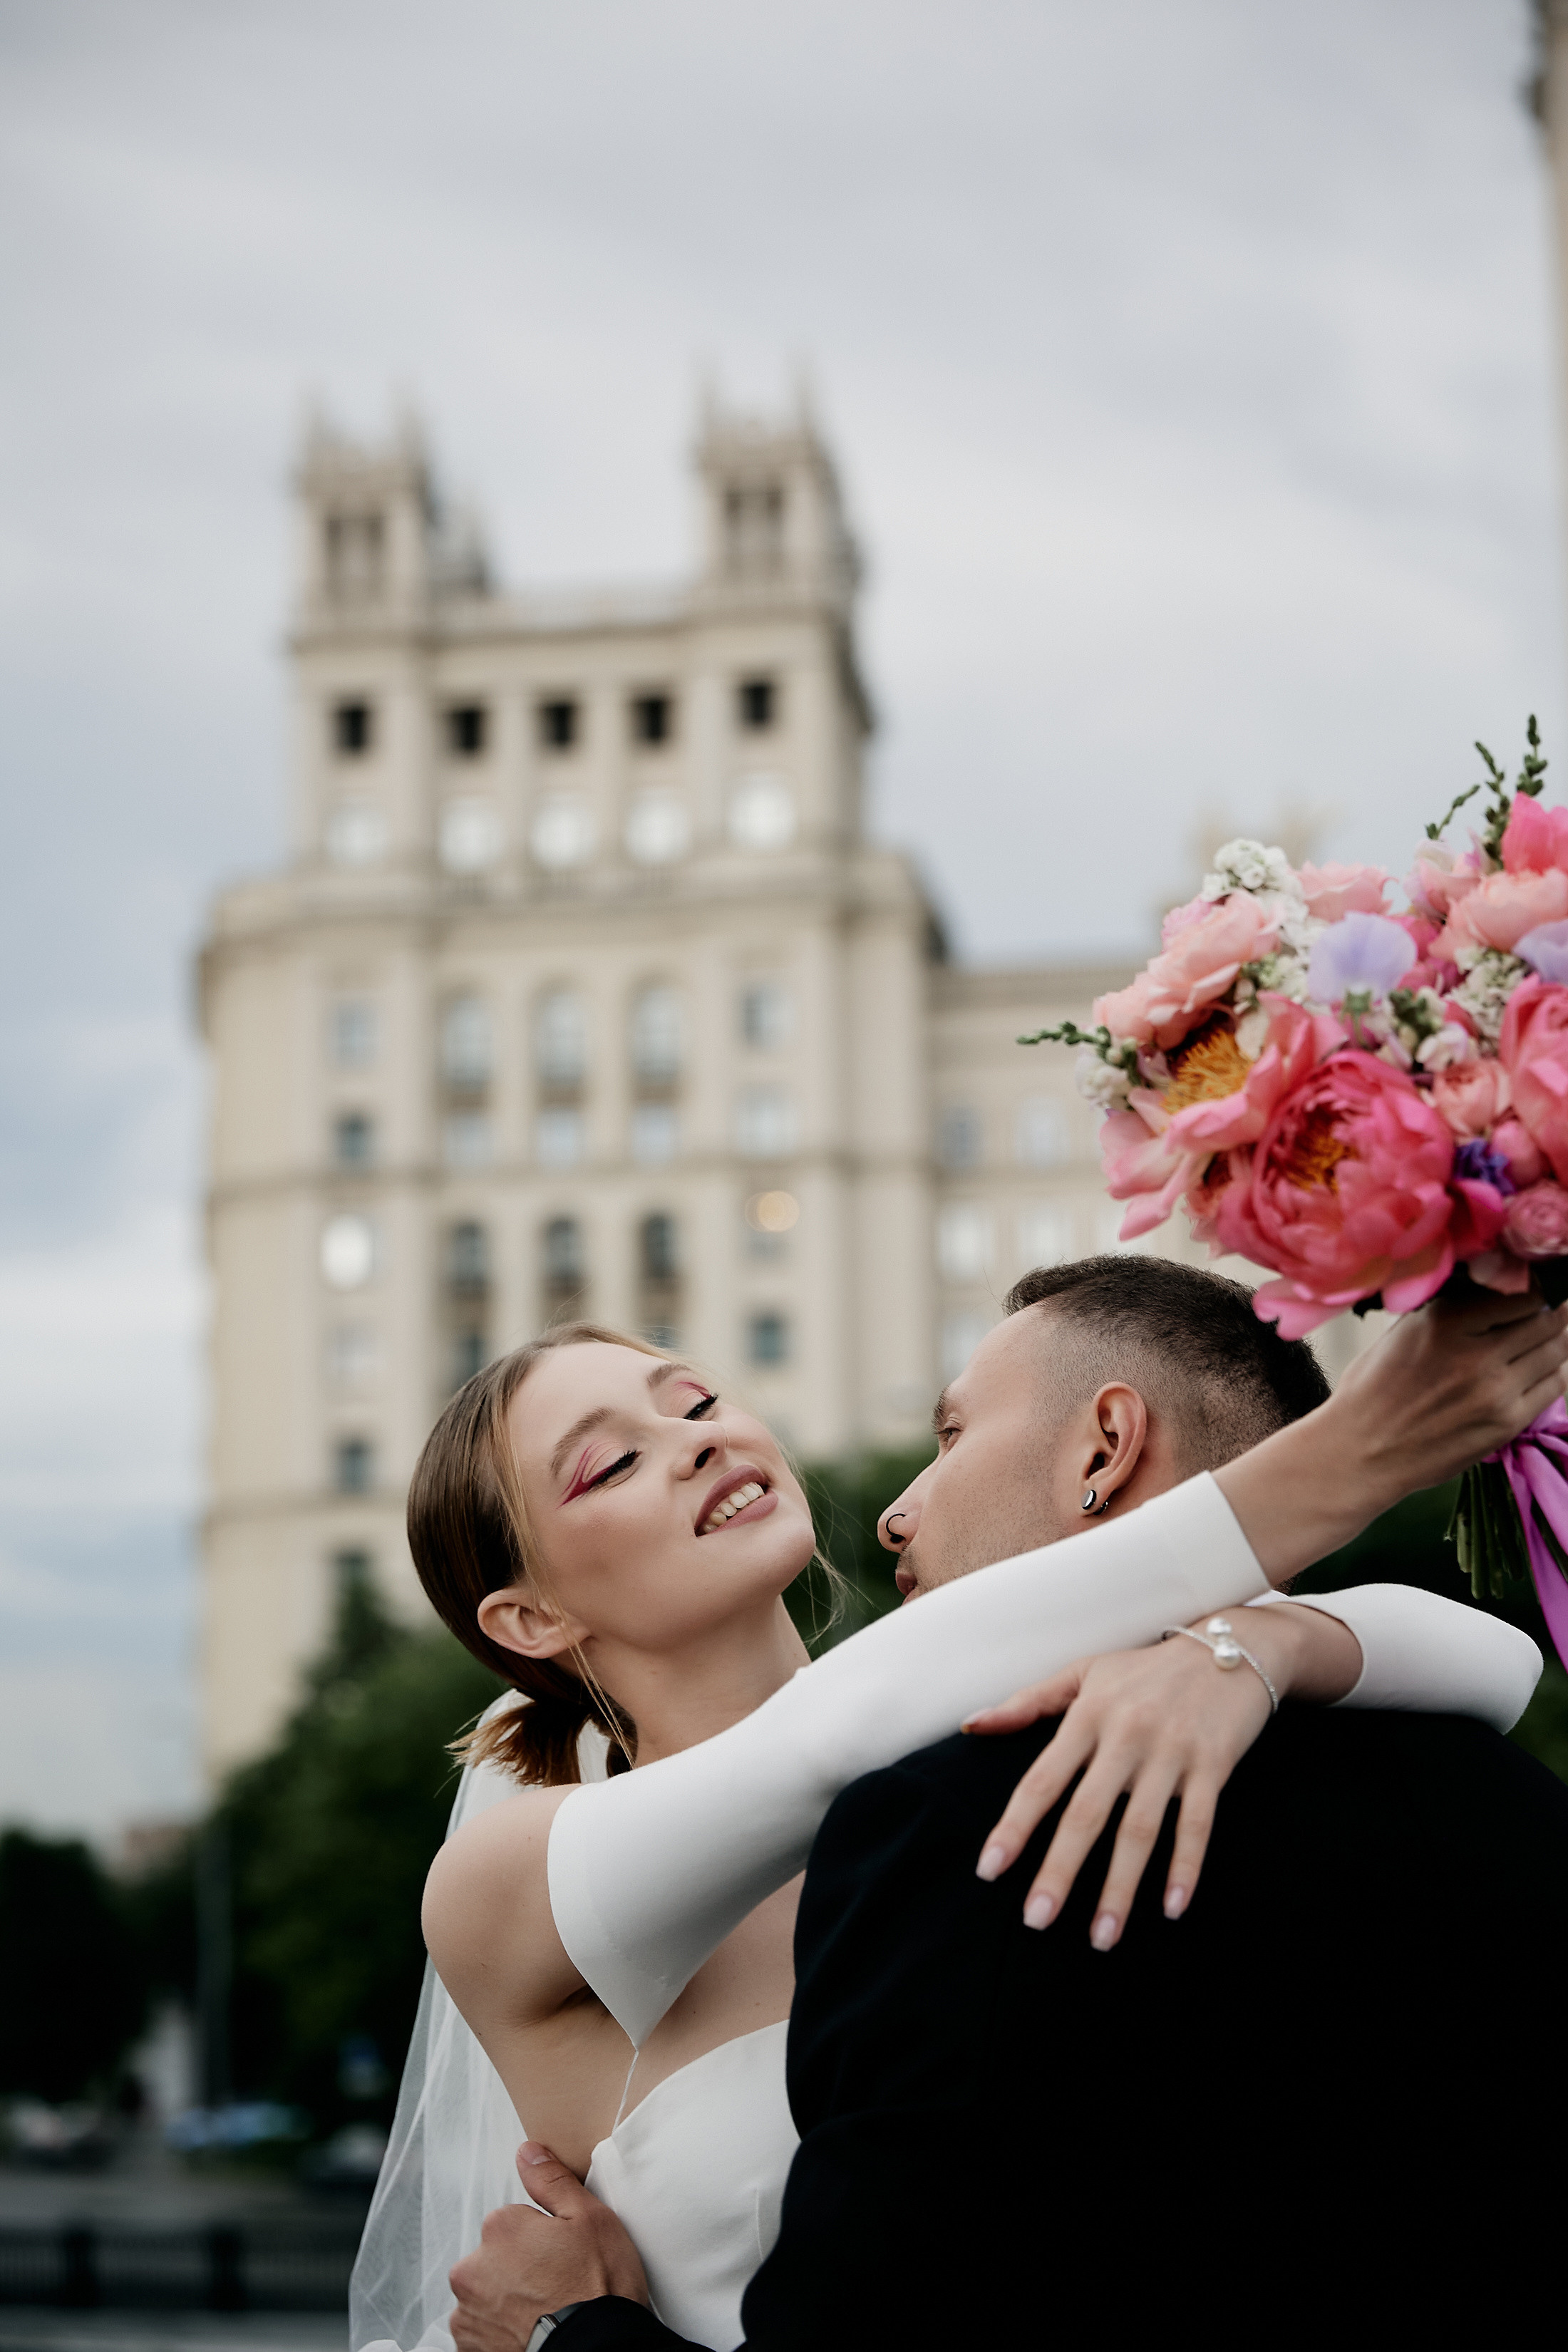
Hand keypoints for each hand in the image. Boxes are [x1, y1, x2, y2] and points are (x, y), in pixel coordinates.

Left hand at [448, 2143, 648, 2351]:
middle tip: (558, 2287)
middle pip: (497, 2258)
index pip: (515, 2222)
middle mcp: (473, 2270)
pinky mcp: (470, 2350)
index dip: (545, 2240)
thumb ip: (552, 2181)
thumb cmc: (596, 2291)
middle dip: (521, 2269)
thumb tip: (527, 2153)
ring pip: (489, 2296)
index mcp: (499, 2228)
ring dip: (509, 2303)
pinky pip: (483, 2331)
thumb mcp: (589, 2219)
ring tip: (547, 2314)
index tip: (564, 2257)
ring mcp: (468, 2314)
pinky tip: (532, 2334)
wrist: (595, 2351)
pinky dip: (502, 2333)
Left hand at [963, 1603, 1339, 1949]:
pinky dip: (1185, 1867)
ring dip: (1120, 1888)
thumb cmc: (1145, 1669)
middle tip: (1036, 1921)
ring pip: (1140, 1830)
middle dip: (1060, 1871)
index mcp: (1088, 1715)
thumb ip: (1027, 1702)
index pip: (1042, 1780)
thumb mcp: (1084, 1673)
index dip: (1014, 1827)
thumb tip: (970, 1724)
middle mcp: (1126, 1736)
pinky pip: (1198, 1825)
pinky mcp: (1213, 1766)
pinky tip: (1171, 1908)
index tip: (989, 1871)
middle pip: (1087, 1814)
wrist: (1230, 1648)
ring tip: (1101, 1938)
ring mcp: (1172, 1753)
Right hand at [1334, 1281, 1567, 1497]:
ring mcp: (1495, 1391)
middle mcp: (1475, 1353)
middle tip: (1553, 1311)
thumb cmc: (1371, 1392)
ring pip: (1555, 1352)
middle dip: (1553, 1313)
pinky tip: (1543, 1369)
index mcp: (1444, 1322)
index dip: (1533, 1289)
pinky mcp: (1506, 1423)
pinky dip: (1553, 1373)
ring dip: (1558, 1341)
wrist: (1361, 1452)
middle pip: (1545, 1320)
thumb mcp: (1402, 1332)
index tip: (1533, 1291)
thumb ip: (1448, 1309)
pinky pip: (1552, 1387)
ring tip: (1552, 1337)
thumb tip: (1490, 1289)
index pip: (1519, 1293)